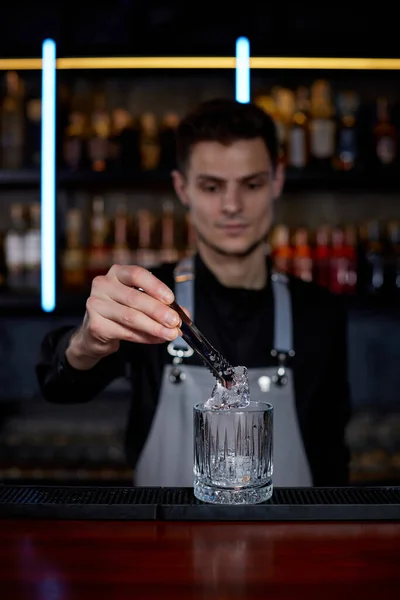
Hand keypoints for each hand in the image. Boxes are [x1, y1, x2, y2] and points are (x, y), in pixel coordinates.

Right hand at [66, 264, 181, 369]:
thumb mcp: (142, 302)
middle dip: (158, 311)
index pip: (137, 274)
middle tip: (175, 322)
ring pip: (131, 317)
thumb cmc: (122, 311)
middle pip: (135, 297)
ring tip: (170, 333)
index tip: (171, 299)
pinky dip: (145, 337)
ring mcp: (96, 304)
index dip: (155, 286)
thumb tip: (183, 314)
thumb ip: (162, 305)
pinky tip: (156, 339)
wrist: (97, 332)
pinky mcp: (95, 325)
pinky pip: (125, 332)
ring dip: (154, 327)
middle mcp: (103, 285)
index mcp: (117, 273)